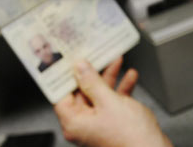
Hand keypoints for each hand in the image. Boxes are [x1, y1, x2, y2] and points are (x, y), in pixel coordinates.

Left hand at [54, 57, 171, 146]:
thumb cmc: (131, 136)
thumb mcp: (109, 101)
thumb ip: (93, 82)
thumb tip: (80, 69)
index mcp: (75, 122)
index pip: (62, 95)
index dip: (66, 76)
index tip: (70, 60)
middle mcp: (84, 125)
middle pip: (82, 92)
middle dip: (92, 73)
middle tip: (96, 56)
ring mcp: (99, 124)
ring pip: (99, 95)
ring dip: (109, 78)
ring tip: (116, 61)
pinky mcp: (113, 123)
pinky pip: (112, 102)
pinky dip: (120, 89)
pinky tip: (129, 77)